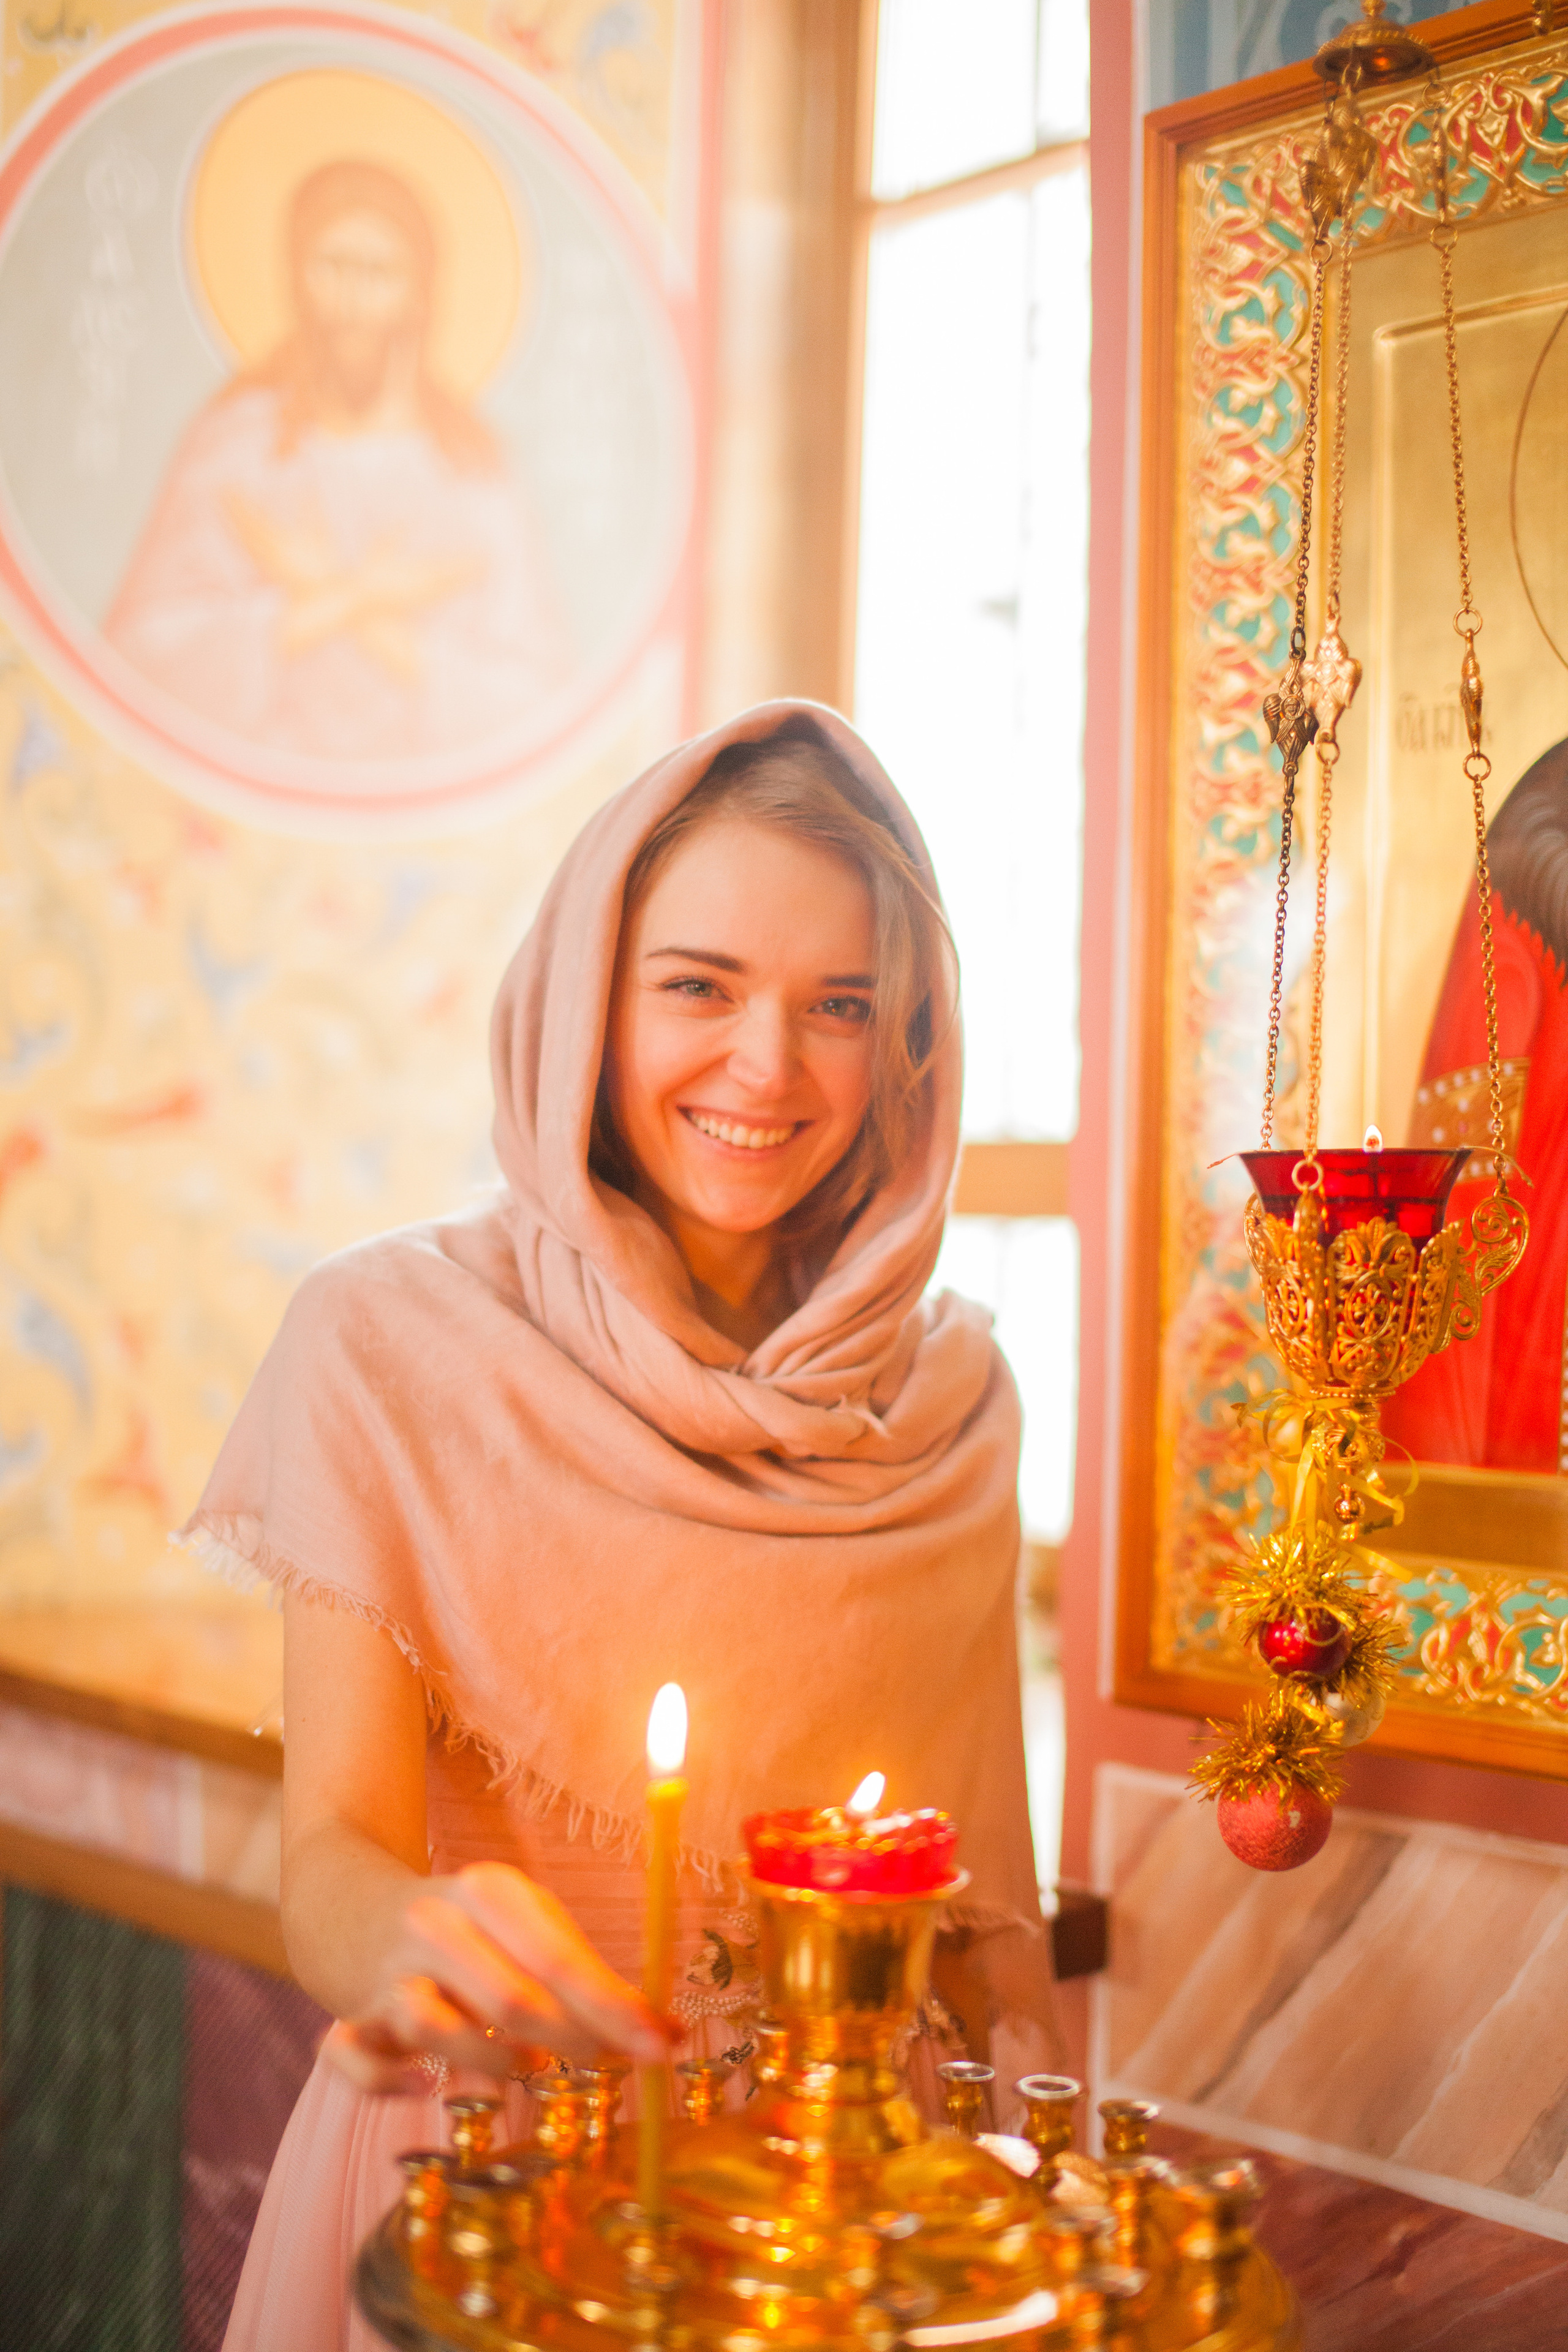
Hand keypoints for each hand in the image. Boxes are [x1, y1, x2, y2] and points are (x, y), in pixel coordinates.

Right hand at [323, 1861, 672, 2094]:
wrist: (352, 1904)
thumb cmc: (471, 1929)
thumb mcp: (526, 1926)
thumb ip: (587, 1975)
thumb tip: (667, 2030)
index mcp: (489, 1891)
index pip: (560, 1958)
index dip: (614, 2010)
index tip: (663, 2046)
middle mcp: (437, 1923)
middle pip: (512, 1997)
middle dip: (573, 2041)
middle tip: (613, 2065)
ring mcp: (391, 1970)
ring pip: (437, 2027)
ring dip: (493, 2061)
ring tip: (530, 2067)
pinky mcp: (352, 2014)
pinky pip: (361, 2060)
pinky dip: (390, 2081)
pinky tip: (425, 2086)